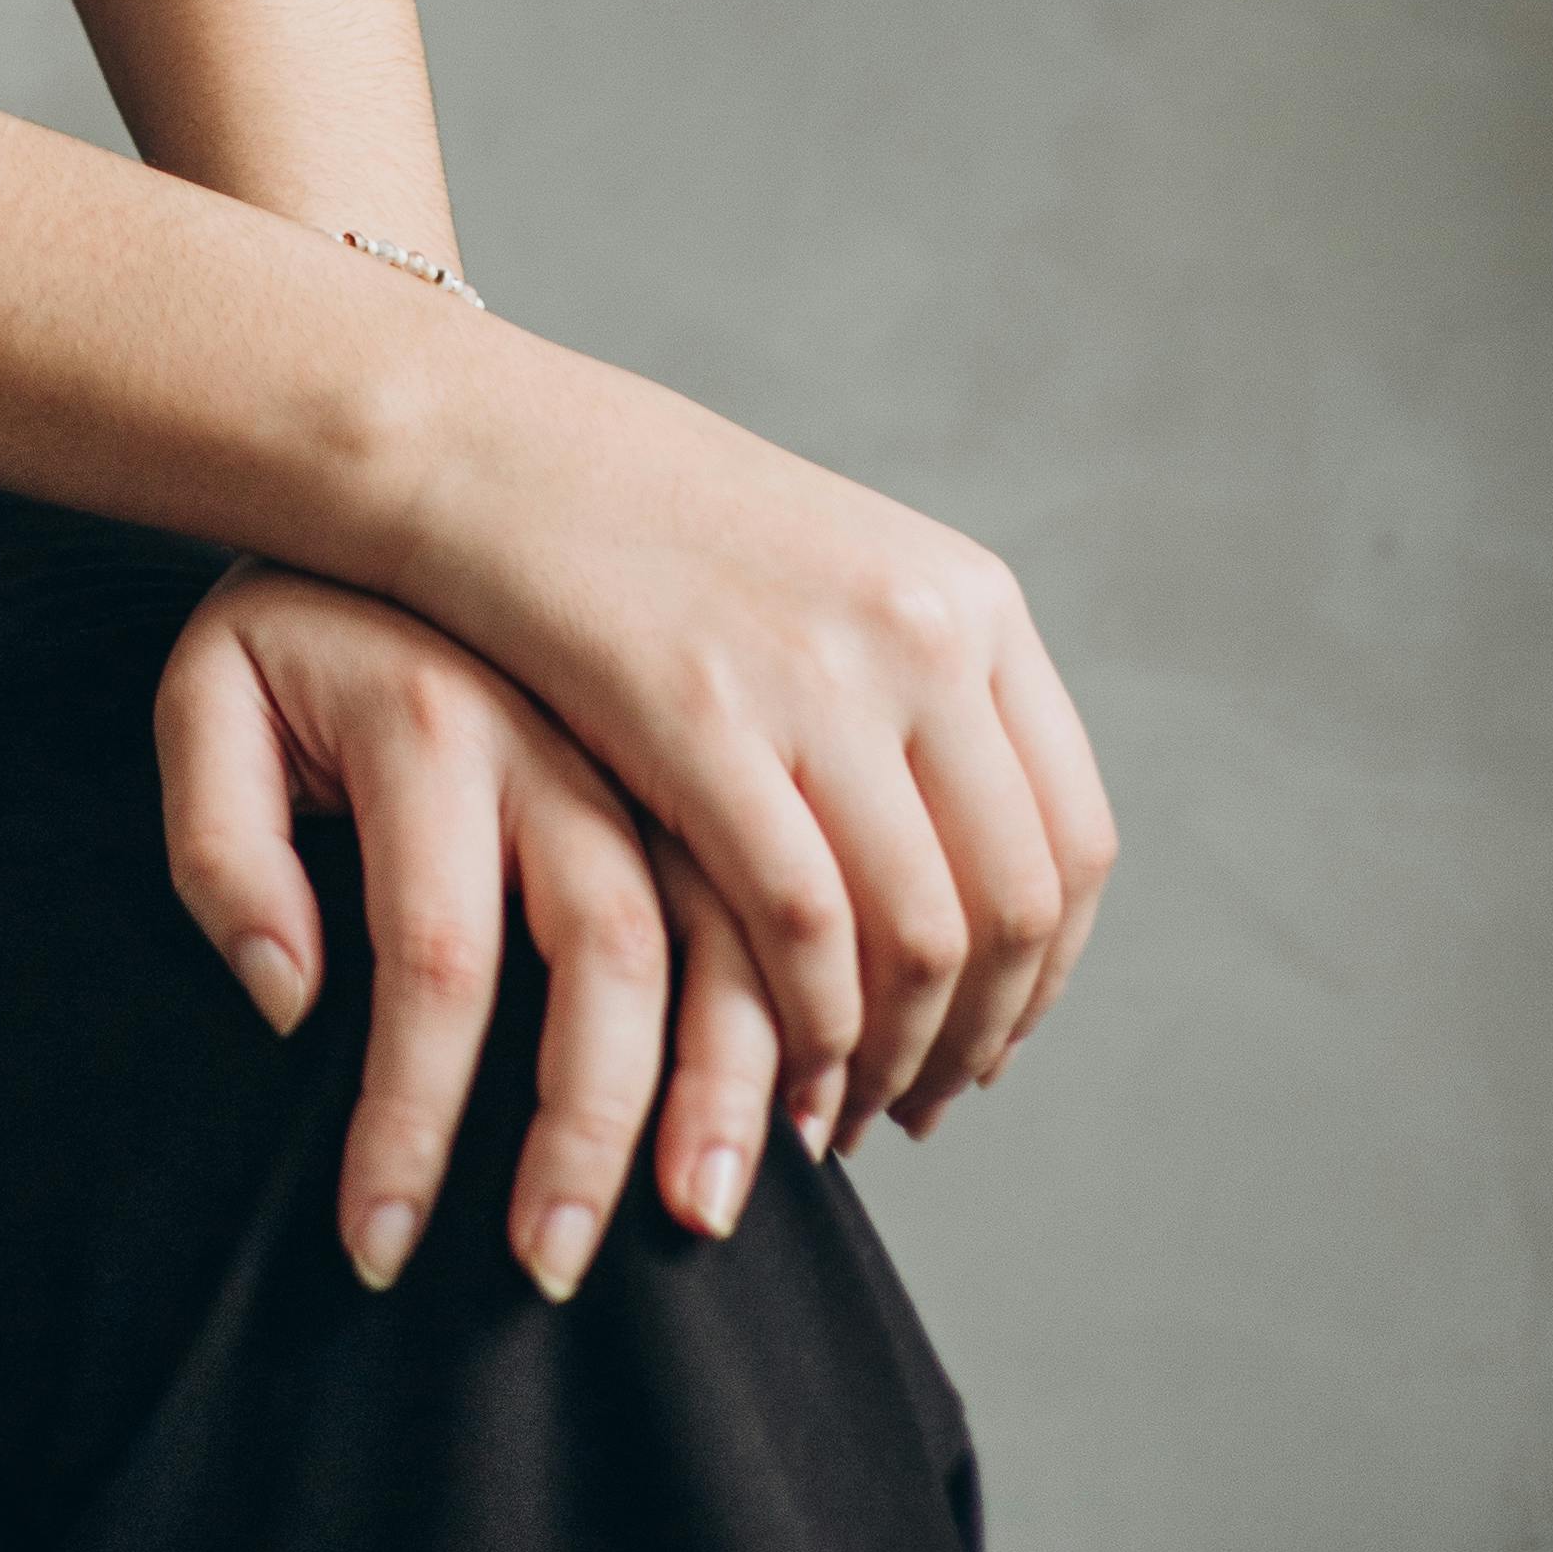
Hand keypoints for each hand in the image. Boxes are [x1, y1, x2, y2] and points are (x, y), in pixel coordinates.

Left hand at [158, 567, 788, 1292]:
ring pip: (734, 920)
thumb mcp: (208, 690)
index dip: (409, 1117)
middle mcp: (562, 728)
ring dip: (734, 1078)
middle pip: (604, 946)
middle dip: (589, 1126)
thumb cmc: (297, 625)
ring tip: (706, 1213)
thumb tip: (293, 998)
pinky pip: (795, 887)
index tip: (376, 1244)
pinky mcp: (725, 752)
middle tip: (556, 1267)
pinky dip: (816, 999)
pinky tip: (803, 1104)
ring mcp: (657, 736)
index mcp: (428, 712)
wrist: (404, 467)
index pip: (430, 955)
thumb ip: (217, 842)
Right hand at [391, 334, 1118, 1157]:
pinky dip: (806, 1033)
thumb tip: (966, 868)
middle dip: (974, 1040)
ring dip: (891, 1059)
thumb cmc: (635, 521)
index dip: (1042, 978)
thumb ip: (907, 691)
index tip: (986, 1044)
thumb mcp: (821, 573)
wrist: (481, 441)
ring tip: (837, 1110)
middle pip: (1012, 906)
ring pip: (919, 937)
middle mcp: (922, 631)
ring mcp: (818, 673)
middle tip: (916, 1110)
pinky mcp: (704, 718)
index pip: (1071, 840)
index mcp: (968, 599)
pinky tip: (771, 1071)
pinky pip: (802, 928)